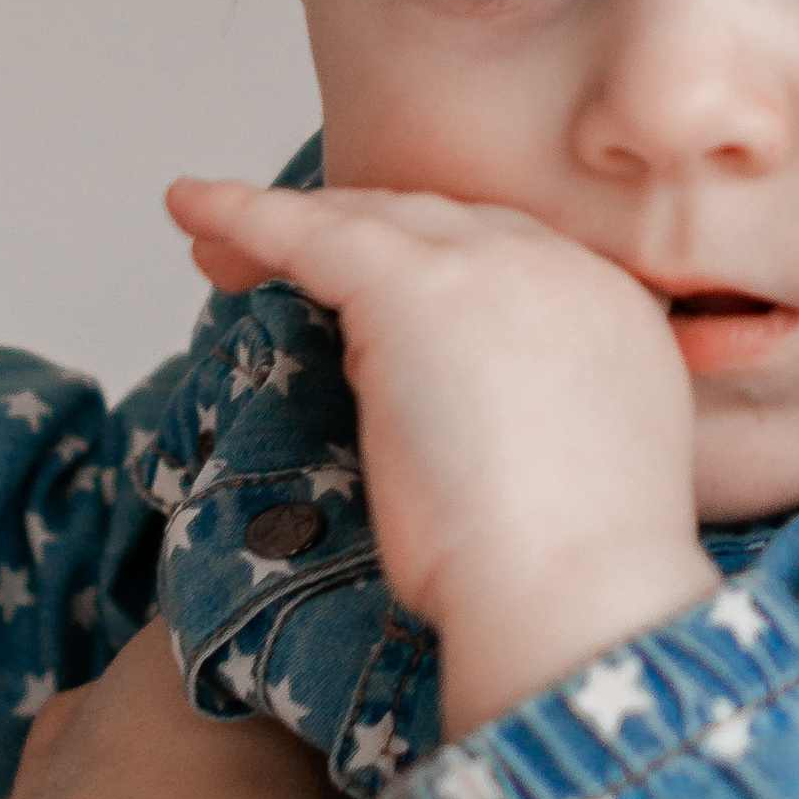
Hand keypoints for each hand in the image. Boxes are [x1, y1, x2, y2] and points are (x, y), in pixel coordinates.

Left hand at [168, 177, 716, 731]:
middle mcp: (559, 268)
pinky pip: (312, 230)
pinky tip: (191, 207)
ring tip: (213, 242)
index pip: (499, 258)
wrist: (574, 591)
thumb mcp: (571, 469)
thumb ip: (531, 416)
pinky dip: (244, 211)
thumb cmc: (563, 578)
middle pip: (433, 223)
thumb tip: (461, 420)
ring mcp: (493, 267)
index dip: (420, 266)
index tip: (364, 303)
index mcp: (607, 313)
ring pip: (371, 219)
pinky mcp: (416, 287)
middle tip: (271, 265)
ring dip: (288, 223)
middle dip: (350, 234)